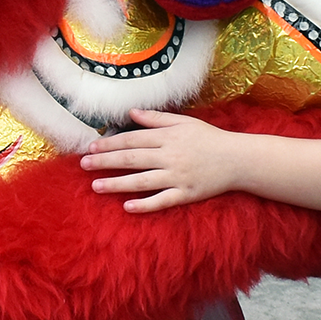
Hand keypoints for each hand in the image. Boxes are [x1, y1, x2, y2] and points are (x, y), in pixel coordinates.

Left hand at [81, 109, 237, 212]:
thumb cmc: (208, 138)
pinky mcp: (186, 194)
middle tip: (83, 164)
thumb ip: (156, 118)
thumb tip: (131, 113)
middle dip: (106, 161)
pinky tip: (126, 206)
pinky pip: (162, 201)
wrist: (236, 159)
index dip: (110, 143)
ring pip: (141, 181)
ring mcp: (177, 176)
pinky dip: (144, 204)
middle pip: (132, 158)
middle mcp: (170, 155)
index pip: (133, 139)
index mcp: (168, 136)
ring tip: (95, 186)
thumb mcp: (183, 122)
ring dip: (117, 183)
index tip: (91, 147)